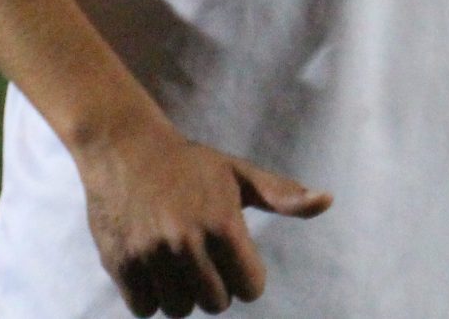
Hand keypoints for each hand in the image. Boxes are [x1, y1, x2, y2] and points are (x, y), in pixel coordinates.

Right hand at [74, 119, 330, 316]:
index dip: (245, 276)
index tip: (233, 256)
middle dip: (213, 285)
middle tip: (201, 255)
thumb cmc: (191, 163)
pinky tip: (151, 266)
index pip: (250, 288)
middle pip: (215, 303)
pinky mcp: (120, 264)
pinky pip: (144, 308)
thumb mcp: (240, 173)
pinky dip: (149, 296)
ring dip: (180, 293)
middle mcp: (187, 241)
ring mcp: (151, 254)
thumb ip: (284, 196)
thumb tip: (328, 200)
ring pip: (179, 308)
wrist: (125, 147)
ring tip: (175, 259)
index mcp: (223, 223)